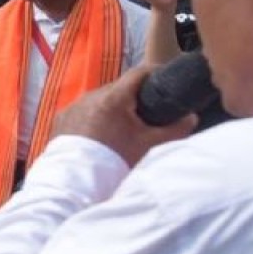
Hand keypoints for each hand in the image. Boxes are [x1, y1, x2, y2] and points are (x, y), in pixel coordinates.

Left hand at [53, 65, 197, 166]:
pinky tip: (100, 132)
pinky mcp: (61, 119)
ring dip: (112, 107)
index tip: (165, 79)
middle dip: (134, 96)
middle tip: (148, 109)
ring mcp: (72, 106)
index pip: (139, 73)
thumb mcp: (148, 144)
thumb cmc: (115, 159)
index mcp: (113, 97)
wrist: (76, 181)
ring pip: (99, 100)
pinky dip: (93, 117)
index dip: (155, 73)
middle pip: (118, 88)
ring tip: (123, 124)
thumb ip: (174, 129)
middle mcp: (90, 96)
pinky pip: (82, 111)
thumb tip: (191, 117)